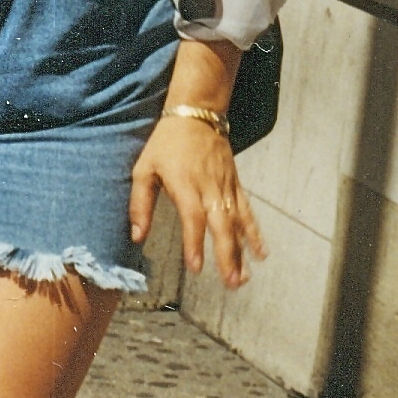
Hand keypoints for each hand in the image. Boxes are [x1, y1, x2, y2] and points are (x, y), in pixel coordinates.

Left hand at [129, 115, 265, 291]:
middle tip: (231, 283)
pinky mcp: (235, 184)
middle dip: (227, 256)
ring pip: (237, 222)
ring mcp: (225, 186)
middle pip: (222, 225)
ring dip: (241, 252)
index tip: (196, 267)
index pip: (193, 218)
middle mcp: (209, 187)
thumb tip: (137, 235)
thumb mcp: (144, 169)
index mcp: (185, 184)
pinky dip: (254, 232)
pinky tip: (260, 252)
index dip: (195, 243)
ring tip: (244, 278)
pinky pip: (247, 211)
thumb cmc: (166, 143)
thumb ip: (140, 203)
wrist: (197, 114)